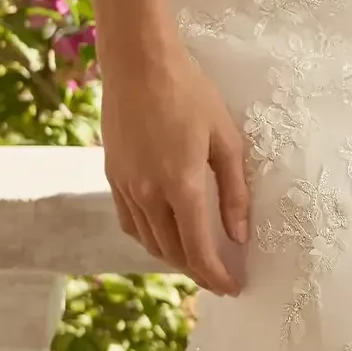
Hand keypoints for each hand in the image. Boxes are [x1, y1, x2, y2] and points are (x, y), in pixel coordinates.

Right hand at [97, 45, 249, 295]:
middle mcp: (149, 193)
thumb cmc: (189, 92)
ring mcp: (126, 186)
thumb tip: (239, 235)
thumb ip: (234, 191)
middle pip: (172, 252)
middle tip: (220, 280)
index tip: (233, 288)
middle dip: (197, 272)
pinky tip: (162, 234)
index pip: (198, 249)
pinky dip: (148, 238)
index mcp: (181, 185)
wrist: (138, 62)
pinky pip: (129, 222)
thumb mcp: (225, 138)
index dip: (216, 275)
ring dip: (173, 258)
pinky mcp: (113, 175)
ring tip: (195, 261)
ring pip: (148, 241)